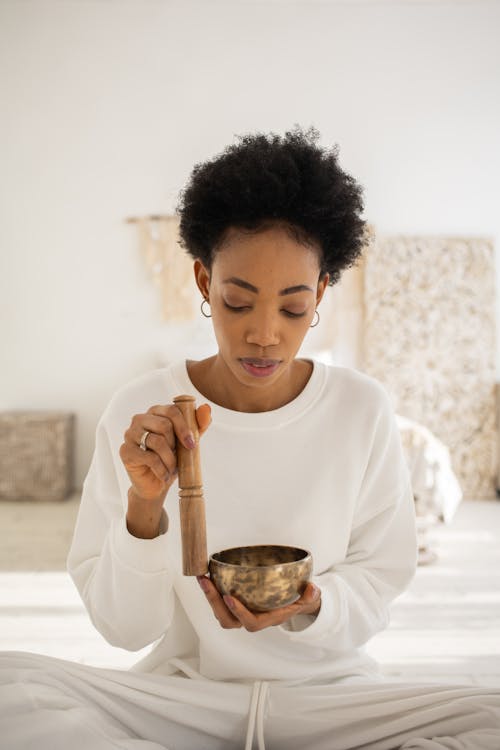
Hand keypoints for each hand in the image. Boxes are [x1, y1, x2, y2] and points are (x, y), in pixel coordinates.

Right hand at [119, 402, 211, 501]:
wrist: (155, 484)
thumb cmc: (171, 459)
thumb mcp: (187, 442)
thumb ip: (197, 425)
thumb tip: (206, 408)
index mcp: (155, 412)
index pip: (172, 410)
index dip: (184, 427)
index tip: (192, 445)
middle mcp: (140, 419)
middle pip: (164, 425)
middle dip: (175, 445)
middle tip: (177, 458)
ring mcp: (130, 434)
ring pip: (157, 441)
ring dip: (170, 460)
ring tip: (171, 469)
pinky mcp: (125, 451)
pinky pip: (149, 457)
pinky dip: (161, 469)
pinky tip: (164, 475)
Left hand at [197, 576, 320, 631]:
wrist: (293, 602)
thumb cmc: (298, 599)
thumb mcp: (308, 598)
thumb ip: (310, 595)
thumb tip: (312, 589)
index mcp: (267, 619)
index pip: (251, 623)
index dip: (240, 613)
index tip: (230, 597)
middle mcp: (251, 618)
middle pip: (228, 620)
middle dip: (214, 602)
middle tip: (206, 582)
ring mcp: (242, 612)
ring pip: (221, 613)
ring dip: (209, 597)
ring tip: (202, 577)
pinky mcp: (236, 604)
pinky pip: (220, 603)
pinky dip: (212, 591)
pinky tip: (207, 574)